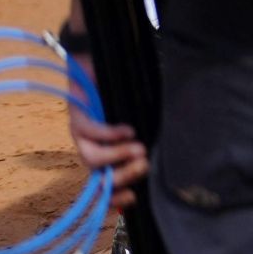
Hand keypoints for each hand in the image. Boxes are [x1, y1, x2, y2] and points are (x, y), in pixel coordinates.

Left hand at [66, 53, 147, 209]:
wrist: (102, 55)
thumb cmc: (127, 86)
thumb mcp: (146, 114)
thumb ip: (154, 131)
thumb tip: (175, 149)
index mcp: (106, 151)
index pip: (106, 183)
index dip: (115, 196)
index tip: (134, 198)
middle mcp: (92, 146)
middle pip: (98, 177)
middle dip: (122, 177)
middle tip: (144, 165)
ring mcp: (82, 133)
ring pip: (91, 159)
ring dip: (116, 157)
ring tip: (139, 147)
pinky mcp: (77, 116)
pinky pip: (90, 132)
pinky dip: (110, 134)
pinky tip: (128, 128)